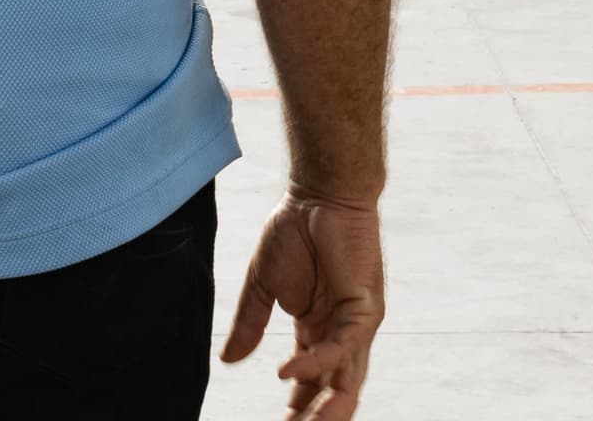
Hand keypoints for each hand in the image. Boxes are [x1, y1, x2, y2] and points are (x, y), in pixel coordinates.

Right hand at [221, 193, 383, 420]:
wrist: (317, 193)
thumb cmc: (295, 230)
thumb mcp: (262, 285)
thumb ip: (249, 324)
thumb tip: (228, 361)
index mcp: (318, 330)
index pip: (311, 382)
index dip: (297, 407)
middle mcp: (342, 334)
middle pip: (334, 392)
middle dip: (314, 417)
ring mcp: (356, 325)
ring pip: (348, 382)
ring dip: (326, 410)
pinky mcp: (365, 309)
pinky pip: (342, 348)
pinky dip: (315, 363)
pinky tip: (287, 372)